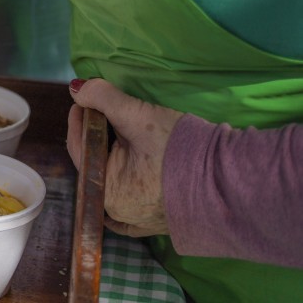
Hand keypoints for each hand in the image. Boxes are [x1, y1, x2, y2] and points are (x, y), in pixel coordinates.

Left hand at [66, 78, 184, 236]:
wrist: (233, 178)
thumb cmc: (182, 149)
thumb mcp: (139, 116)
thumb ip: (104, 99)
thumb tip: (77, 88)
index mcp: (106, 191)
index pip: (80, 147)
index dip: (80, 119)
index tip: (83, 100)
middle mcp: (118, 212)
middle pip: (96, 164)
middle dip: (98, 137)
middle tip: (103, 112)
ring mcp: (139, 220)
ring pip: (114, 180)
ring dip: (113, 155)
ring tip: (120, 131)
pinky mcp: (159, 221)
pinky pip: (131, 202)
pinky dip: (126, 183)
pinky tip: (123, 171)